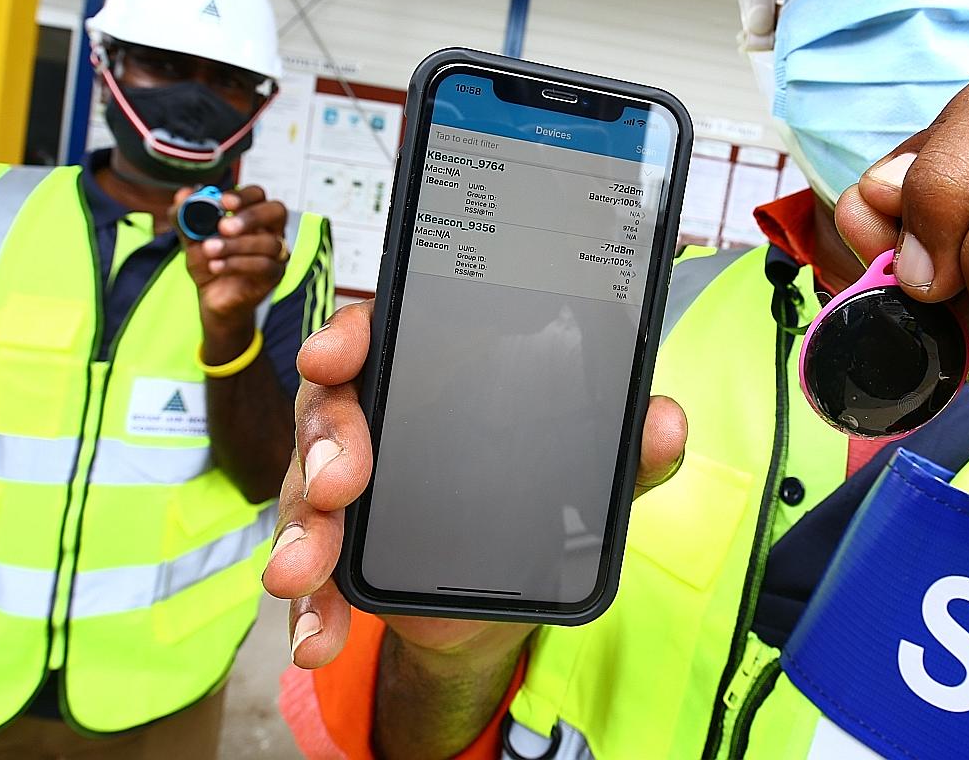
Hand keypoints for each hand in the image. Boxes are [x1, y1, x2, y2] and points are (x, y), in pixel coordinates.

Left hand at [174, 185, 288, 326]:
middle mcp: (270, 231)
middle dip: (251, 216)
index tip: (223, 201)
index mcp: (251, 216)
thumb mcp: (191, 239)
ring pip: (268, 243)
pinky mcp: (274, 276)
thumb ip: (184, 216)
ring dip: (235, 245)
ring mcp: (275, 253)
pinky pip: (264, 266)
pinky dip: (237, 264)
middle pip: (276, 211)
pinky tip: (216, 266)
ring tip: (209, 250)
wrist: (211, 298)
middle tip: (224, 226)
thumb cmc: (209, 264)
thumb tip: (184, 194)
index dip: (244, 195)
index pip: (258, 195)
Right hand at [262, 299, 687, 666]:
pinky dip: (310, 605)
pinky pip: (310, 568)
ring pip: (307, 488)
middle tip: (342, 484)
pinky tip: (317, 636)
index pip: (382, 332)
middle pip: (332, 406)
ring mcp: (349, 480)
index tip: (333, 357)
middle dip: (327, 442)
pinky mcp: (339, 544)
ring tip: (305, 575)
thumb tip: (666, 422)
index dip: (349, 336)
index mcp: (434, 372)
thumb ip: (623, 449)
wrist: (505, 598)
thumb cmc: (536, 502)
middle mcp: (378, 416)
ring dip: (302, 533)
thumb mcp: (584, 477)